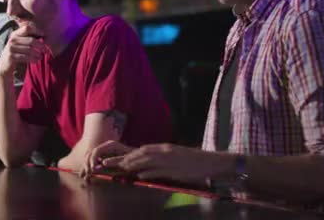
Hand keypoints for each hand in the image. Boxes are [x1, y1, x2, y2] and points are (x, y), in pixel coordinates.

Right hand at [0, 23, 45, 77]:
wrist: (4, 65)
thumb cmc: (16, 53)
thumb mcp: (19, 44)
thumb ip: (27, 38)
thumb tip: (42, 35)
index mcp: (15, 34)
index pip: (27, 28)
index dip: (37, 30)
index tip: (44, 35)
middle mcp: (12, 39)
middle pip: (31, 40)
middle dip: (41, 45)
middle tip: (46, 50)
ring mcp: (11, 48)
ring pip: (29, 49)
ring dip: (37, 54)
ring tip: (41, 57)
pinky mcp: (11, 56)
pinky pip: (26, 57)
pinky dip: (33, 59)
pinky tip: (36, 60)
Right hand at [81, 140, 134, 178]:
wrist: (141, 162)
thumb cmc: (135, 161)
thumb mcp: (125, 163)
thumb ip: (112, 164)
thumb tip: (100, 165)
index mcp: (111, 145)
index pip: (96, 151)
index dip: (92, 160)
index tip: (92, 170)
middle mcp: (105, 147)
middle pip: (90, 154)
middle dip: (87, 164)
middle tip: (86, 175)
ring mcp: (104, 152)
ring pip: (90, 158)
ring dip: (86, 167)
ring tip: (84, 178)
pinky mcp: (103, 158)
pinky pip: (93, 162)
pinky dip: (89, 169)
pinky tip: (87, 177)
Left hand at [104, 143, 228, 183]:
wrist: (211, 161)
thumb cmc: (194, 161)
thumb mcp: (176, 156)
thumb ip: (162, 158)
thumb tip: (148, 165)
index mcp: (165, 148)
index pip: (143, 149)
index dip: (130, 154)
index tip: (118, 159)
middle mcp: (165, 152)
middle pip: (141, 154)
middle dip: (125, 158)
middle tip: (111, 163)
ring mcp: (170, 160)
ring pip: (147, 161)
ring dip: (132, 164)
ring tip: (120, 168)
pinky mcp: (176, 169)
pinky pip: (159, 171)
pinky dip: (149, 173)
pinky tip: (140, 176)